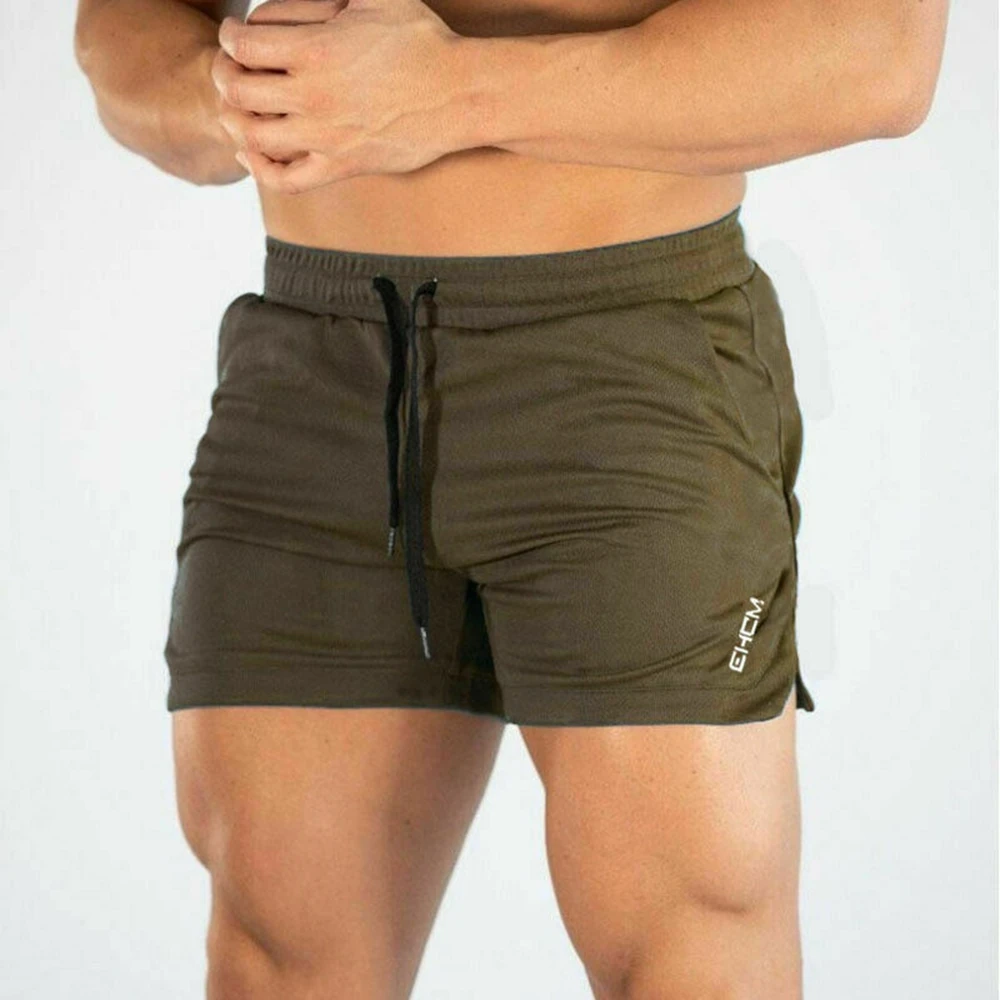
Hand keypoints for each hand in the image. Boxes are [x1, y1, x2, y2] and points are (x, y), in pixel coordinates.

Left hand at [211, 0, 467, 193]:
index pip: (241, 44)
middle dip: (224, 74)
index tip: (233, 35)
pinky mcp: (341, 167)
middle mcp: (312, 96)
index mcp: (315, 49)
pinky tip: (254, 153)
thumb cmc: (422, 40)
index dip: (229, 36)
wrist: (459, 95)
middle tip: (229, 69)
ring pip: (253, 136)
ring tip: (238, 109)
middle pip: (237, 89)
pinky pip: (285, 179)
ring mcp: (325, 137)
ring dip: (236, 120)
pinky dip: (260, 169)